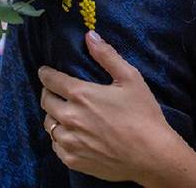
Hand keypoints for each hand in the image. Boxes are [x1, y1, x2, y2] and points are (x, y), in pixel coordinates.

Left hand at [38, 32, 181, 183]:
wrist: (151, 155)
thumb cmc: (143, 114)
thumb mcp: (130, 78)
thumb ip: (107, 55)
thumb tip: (90, 36)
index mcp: (81, 94)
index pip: (51, 80)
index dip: (46, 74)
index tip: (45, 71)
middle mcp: (69, 117)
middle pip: (45, 101)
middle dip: (48, 92)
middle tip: (55, 90)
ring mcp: (69, 141)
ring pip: (48, 124)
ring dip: (53, 115)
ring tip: (63, 112)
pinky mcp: (73, 159)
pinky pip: (55, 146)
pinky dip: (59, 137)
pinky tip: (70, 134)